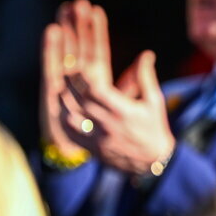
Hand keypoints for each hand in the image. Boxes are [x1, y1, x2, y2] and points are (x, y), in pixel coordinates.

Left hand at [53, 0, 173, 174]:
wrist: (154, 161)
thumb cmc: (154, 127)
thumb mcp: (154, 101)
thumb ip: (145, 77)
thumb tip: (146, 54)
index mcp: (124, 111)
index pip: (96, 90)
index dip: (84, 78)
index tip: (79, 67)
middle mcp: (109, 124)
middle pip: (80, 101)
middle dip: (70, 84)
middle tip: (64, 71)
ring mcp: (99, 138)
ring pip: (71, 117)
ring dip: (64, 102)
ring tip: (62, 90)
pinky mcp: (92, 149)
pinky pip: (71, 134)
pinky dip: (64, 121)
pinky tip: (64, 110)